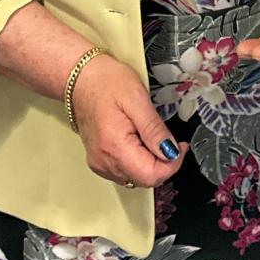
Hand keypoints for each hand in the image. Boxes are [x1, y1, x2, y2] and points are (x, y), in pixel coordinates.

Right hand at [71, 53, 186, 188]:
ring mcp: (99, 163)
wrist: (80, 79)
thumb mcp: (137, 98)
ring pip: (136, 178)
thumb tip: (170, 152)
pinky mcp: (98, 161)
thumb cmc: (105, 82)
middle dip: (163, 163)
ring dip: (150, 162)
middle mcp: (104, 160)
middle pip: (144, 179)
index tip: (180, 147)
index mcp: (114, 146)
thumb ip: (154, 129)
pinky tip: (138, 141)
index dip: (172, 164)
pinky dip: (138, 161)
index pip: (151, 175)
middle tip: (167, 138)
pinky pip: (125, 171)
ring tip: (148, 135)